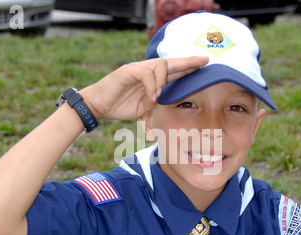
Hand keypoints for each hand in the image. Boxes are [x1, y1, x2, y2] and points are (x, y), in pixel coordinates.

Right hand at [79, 56, 208, 120]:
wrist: (97, 106)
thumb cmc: (119, 106)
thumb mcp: (143, 108)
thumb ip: (156, 103)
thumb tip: (166, 102)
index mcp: (151, 79)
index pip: (172, 71)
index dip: (187, 68)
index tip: (202, 66)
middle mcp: (146, 71)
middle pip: (170, 62)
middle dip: (187, 62)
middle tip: (203, 60)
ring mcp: (136, 69)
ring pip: (159, 65)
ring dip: (164, 80)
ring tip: (159, 96)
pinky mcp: (126, 71)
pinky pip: (145, 74)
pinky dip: (151, 85)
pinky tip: (152, 96)